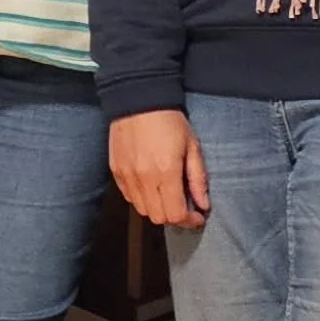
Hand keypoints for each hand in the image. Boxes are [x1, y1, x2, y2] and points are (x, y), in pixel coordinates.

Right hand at [109, 109, 209, 228]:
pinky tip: (151, 187)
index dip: (190, 221)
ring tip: (167, 196)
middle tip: (185, 207)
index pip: (176, 214)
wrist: (138, 99)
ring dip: (157, 209)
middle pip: (158, 217)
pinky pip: (129, 197)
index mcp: (166, 172)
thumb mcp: (192, 146)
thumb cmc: (170, 121)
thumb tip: (203, 205)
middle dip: (174, 217)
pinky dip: (142, 199)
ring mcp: (127, 176)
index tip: (198, 216)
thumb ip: (198, 178)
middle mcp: (144, 179)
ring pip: (142, 210)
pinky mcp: (116, 171)